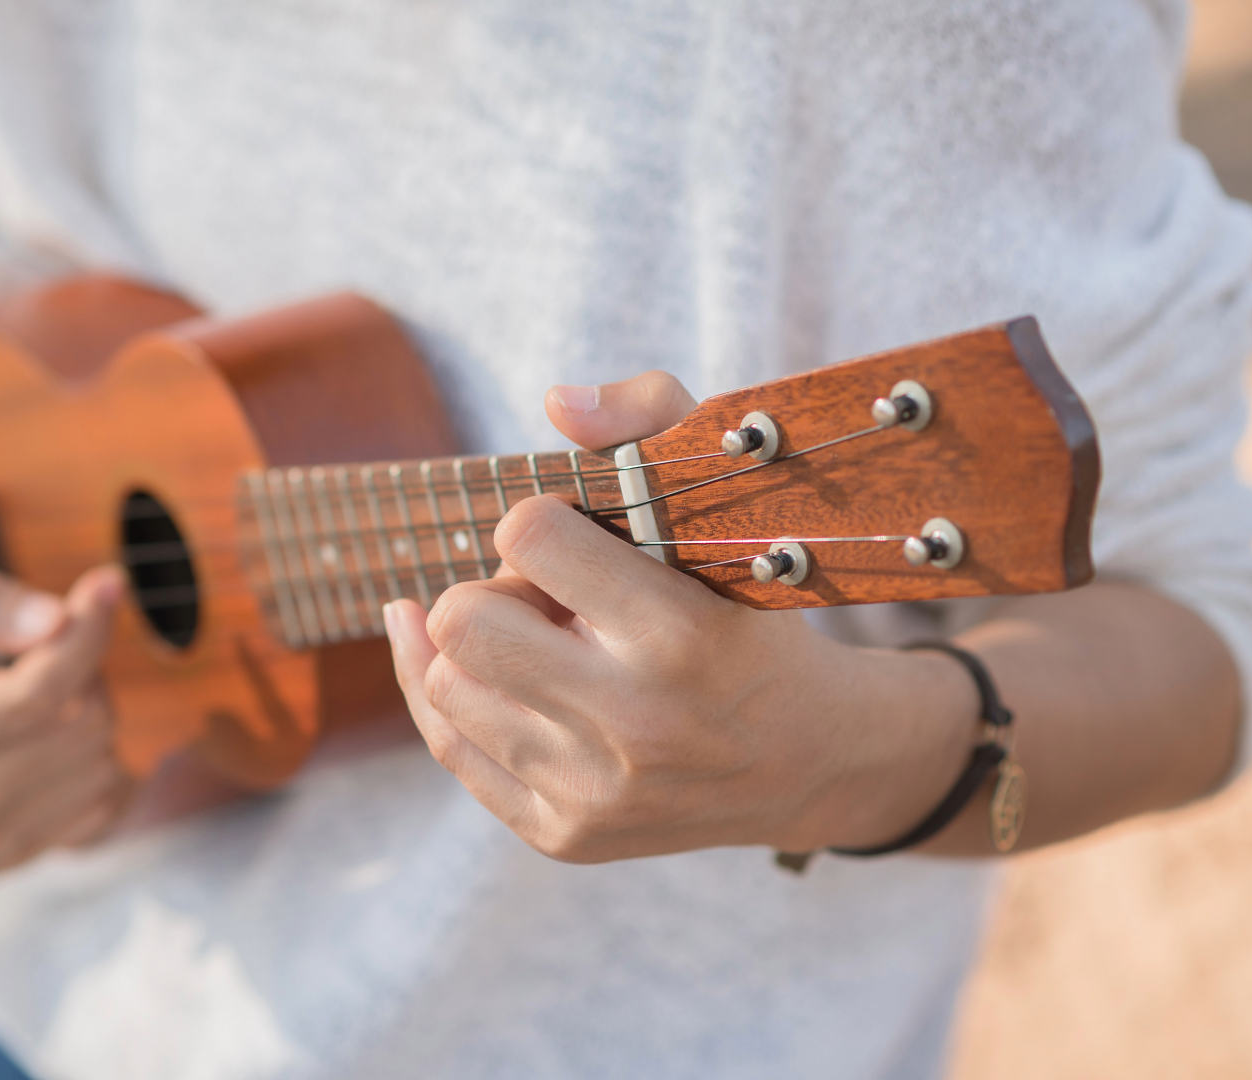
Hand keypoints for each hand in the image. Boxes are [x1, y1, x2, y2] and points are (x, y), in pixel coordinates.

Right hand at [0, 559, 133, 873]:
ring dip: (88, 711)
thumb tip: (56, 621)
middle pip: (78, 726)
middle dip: (81, 667)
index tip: (104, 585)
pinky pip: (101, 806)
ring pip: (100, 765)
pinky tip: (45, 732)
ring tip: (32, 687)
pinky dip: (90, 759)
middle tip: (39, 641)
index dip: (86, 633)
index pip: (39, 693)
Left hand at [384, 373, 976, 862]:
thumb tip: (555, 400)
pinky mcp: (563, 836)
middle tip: (542, 597)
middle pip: (463, 621)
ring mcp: (593, 791)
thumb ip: (653, 423)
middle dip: (491, 591)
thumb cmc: (755, 617)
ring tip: (538, 640)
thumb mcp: (732, 510)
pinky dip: (439, 692)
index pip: (527, 537)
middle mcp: (634, 723)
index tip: (566, 537)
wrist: (813, 761)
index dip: (534, 521)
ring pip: (446, 685)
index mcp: (680, 635)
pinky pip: (449, 749)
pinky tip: (441, 655)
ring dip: (474, 647)